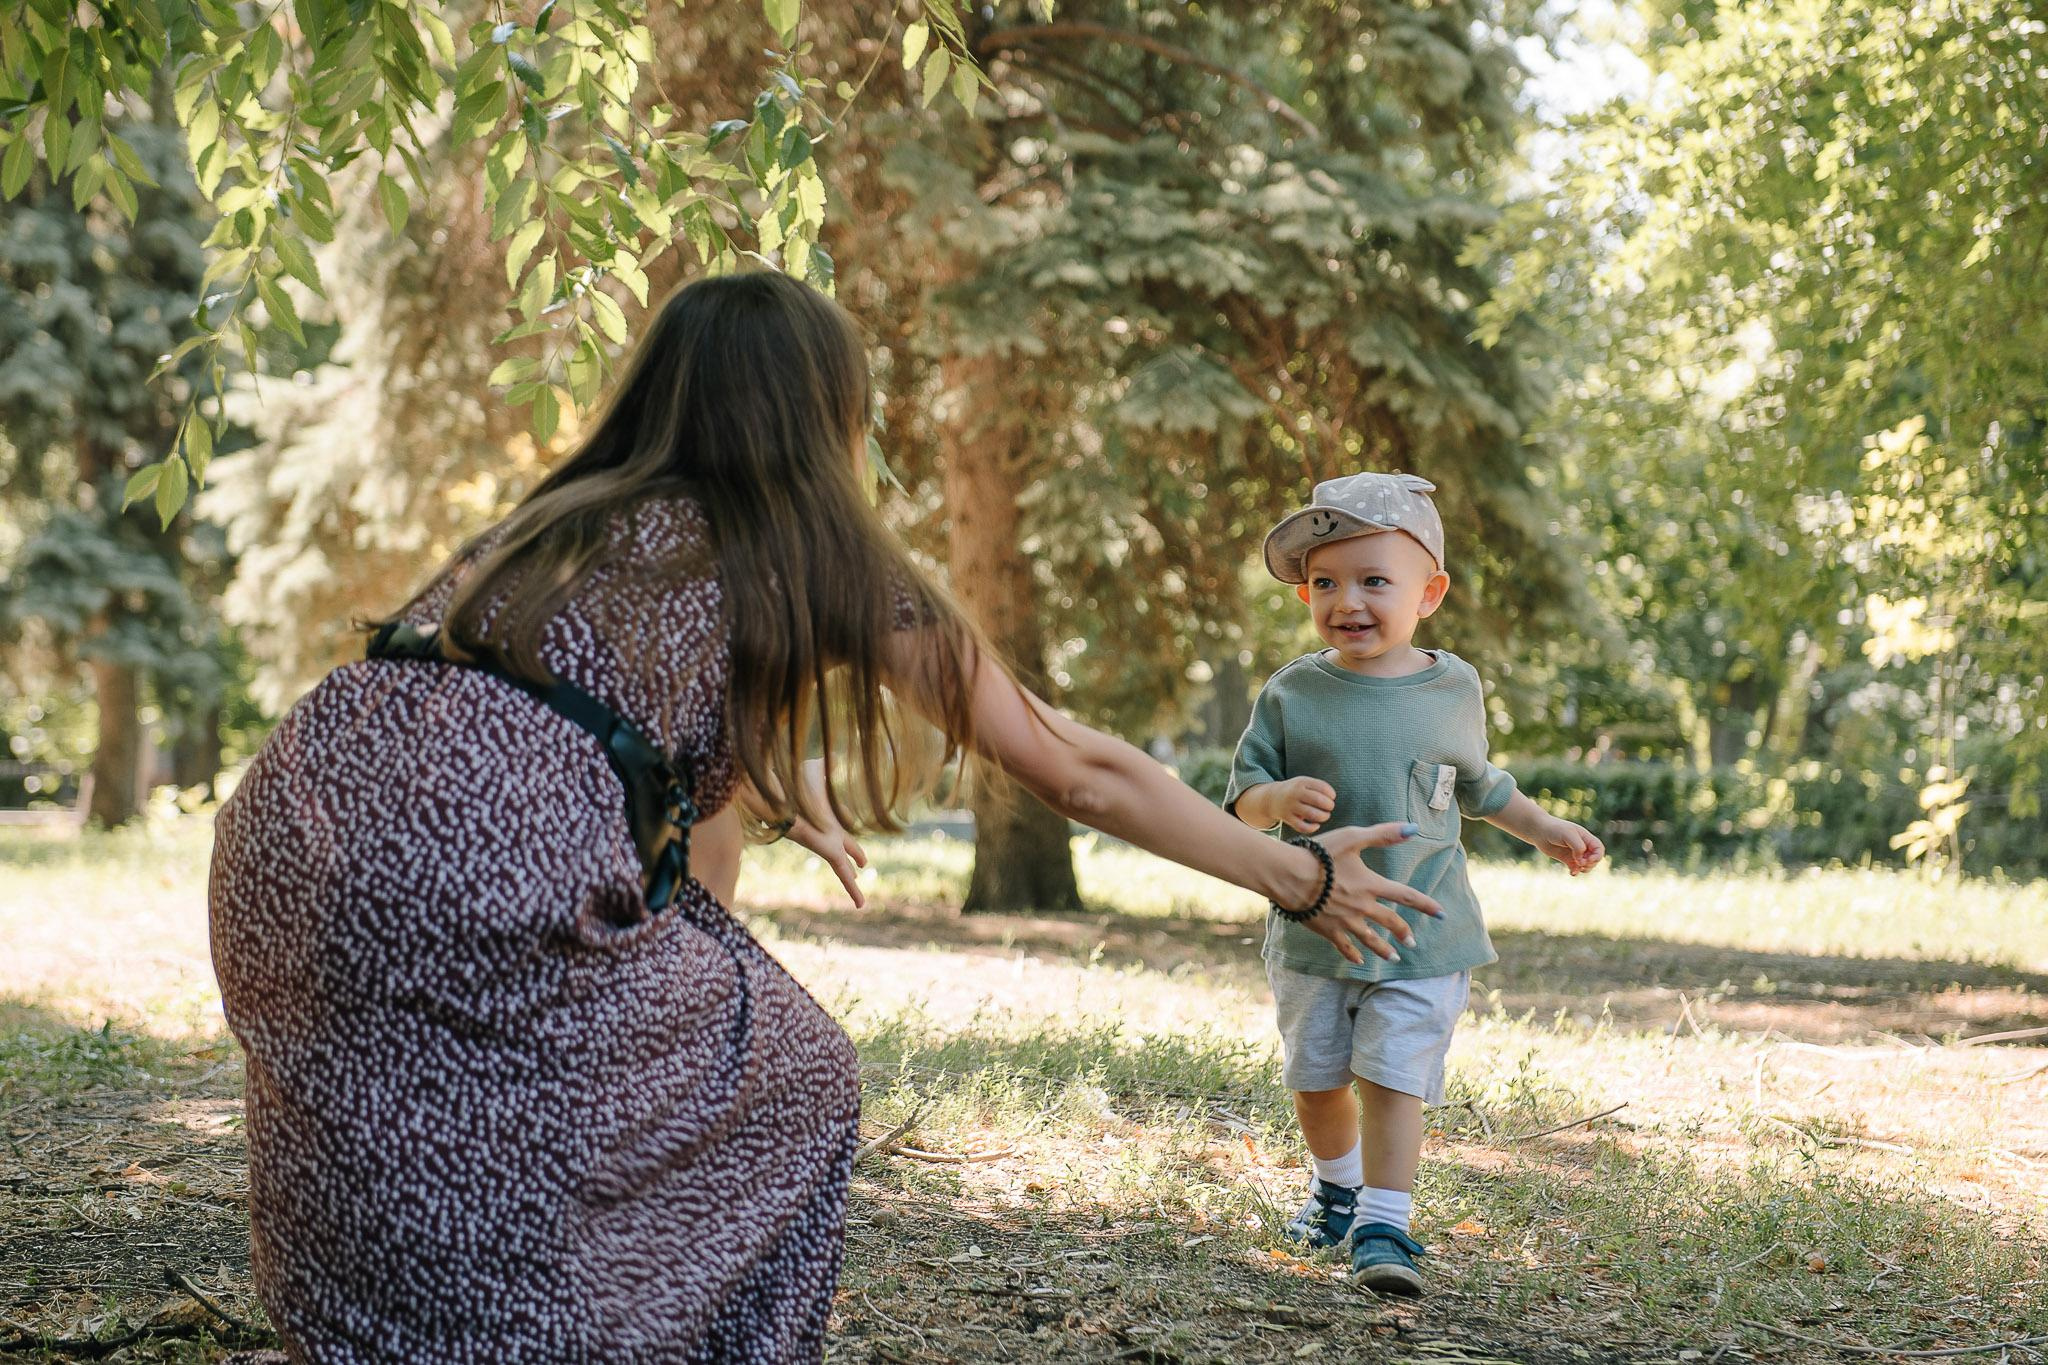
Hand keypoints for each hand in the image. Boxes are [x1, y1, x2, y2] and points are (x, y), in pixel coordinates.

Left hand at [786, 760, 868, 906]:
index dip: (852, 836)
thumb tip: (839, 752)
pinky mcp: (828, 851)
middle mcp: (828, 833)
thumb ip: (829, 762)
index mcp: (828, 817)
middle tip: (862, 866)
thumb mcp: (817, 769)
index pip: (843, 829)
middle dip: (854, 858)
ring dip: (851, 884)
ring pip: (843, 869)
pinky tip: (859, 904)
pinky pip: (842, 874)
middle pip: (845, 850)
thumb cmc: (794, 780)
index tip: (857, 842)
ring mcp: (828, 844)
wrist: (780, 794)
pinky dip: (851, 889)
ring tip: (859, 902)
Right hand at [1273, 777, 1336, 832]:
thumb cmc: (1295, 791)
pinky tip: (1316, 825)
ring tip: (1325, 816)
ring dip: (1323, 816)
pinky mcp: (1287, 818)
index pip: (1322, 787)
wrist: (1273, 798)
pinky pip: (1302, 826)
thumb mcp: (1304, 783)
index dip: (1331, 794)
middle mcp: (1295, 793)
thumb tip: (1332, 800)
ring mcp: (1290, 806)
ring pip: (1312, 814)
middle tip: (1330, 807)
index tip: (1332, 797)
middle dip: (1329, 805)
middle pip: (1318, 800)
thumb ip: (1318, 788)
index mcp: (1301, 782)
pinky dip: (1312, 828)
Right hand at [1283, 823, 1443, 965]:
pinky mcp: (1328, 929)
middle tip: (1413, 941)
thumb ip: (1384, 835)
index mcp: (1371, 885)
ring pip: (1371, 939)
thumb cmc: (1320, 854)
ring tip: (1394, 958)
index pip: (1406, 896)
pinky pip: (1344, 946)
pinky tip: (1359, 961)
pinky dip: (1352, 954)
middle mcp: (1362, 907)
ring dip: (1384, 949)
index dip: (1426, 905)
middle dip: (1404, 932)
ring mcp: (1345, 921)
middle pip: (1390, 922)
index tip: (1442, 914)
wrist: (1289, 875)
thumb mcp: (1353, 838)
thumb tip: (1414, 829)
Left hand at [1538, 818, 1603, 875]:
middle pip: (1594, 858)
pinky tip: (1572, 873)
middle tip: (1580, 863)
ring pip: (1586, 865)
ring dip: (1584, 869)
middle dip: (1590, 864)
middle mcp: (1582, 845)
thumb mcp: (1568, 835)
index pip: (1599, 849)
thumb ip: (1578, 846)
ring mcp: (1574, 853)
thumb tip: (1581, 859)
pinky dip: (1576, 872)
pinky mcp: (1567, 859)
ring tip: (1577, 869)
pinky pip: (1576, 868)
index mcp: (1585, 837)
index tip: (1587, 859)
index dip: (1597, 856)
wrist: (1538, 831)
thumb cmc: (1554, 829)